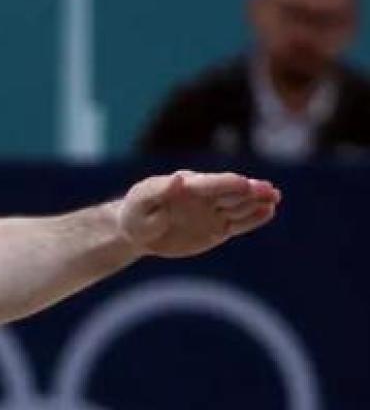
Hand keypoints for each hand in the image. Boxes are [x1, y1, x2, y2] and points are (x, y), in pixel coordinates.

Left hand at [114, 170, 280, 258]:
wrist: (139, 230)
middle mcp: (205, 196)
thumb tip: (178, 179)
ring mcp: (214, 210)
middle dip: (249, 191)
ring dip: (257, 202)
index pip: (210, 184)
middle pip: (231, 192)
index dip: (226, 184)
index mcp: (187, 186)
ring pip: (239, 205)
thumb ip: (158, 191)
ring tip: (274, 199)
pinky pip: (239, 223)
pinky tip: (269, 211)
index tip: (244, 183)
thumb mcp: (141, 202)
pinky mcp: (218, 227)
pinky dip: (253, 218)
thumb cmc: (136, 213)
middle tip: (268, 190)